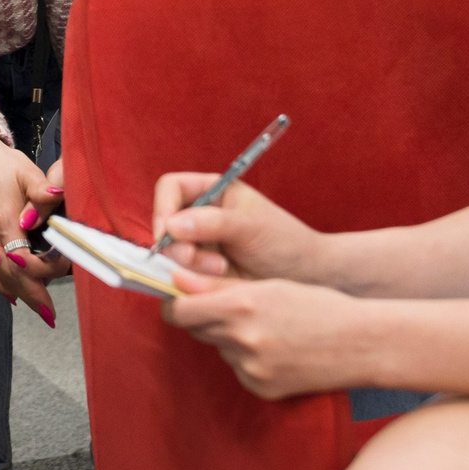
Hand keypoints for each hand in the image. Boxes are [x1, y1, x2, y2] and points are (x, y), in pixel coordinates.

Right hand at [0, 126, 62, 324]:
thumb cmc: (0, 162)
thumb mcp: (26, 171)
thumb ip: (43, 192)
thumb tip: (58, 199)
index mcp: (2, 219)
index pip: (24, 262)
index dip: (44, 273)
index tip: (62, 270)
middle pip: (9, 277)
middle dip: (31, 297)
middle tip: (49, 313)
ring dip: (14, 292)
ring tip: (34, 303)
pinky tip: (8, 289)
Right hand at [151, 172, 326, 281]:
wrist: (305, 277)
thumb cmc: (284, 242)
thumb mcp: (250, 227)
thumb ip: (212, 223)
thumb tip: (172, 225)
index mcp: (212, 191)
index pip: (170, 188)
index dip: (163, 207)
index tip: (167, 232)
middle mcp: (200, 215)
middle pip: (165, 223)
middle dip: (177, 244)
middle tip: (194, 259)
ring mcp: (199, 244)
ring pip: (171, 252)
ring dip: (188, 264)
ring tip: (220, 270)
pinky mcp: (201, 271)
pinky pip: (181, 273)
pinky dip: (192, 279)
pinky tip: (217, 281)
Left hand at [163, 274, 368, 399]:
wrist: (362, 344)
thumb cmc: (320, 305)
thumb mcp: (271, 285)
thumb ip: (219, 285)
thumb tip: (177, 279)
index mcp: (241, 305)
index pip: (179, 310)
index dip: (175, 302)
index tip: (178, 296)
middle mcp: (241, 340)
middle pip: (195, 329)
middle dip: (202, 317)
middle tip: (227, 307)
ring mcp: (251, 369)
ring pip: (219, 348)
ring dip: (229, 337)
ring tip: (266, 327)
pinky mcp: (261, 389)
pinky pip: (239, 369)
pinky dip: (249, 359)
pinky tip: (278, 349)